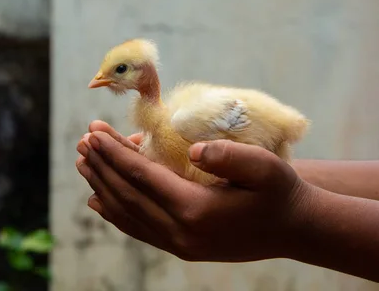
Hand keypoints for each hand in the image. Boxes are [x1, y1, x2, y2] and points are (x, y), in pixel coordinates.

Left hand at [75, 121, 315, 261]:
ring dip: (103, 186)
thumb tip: (192, 148)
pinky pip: (139, 229)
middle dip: (102, 166)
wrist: (295, 229)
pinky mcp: (183, 248)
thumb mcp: (264, 167)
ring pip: (128, 213)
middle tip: (82, 141)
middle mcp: (181, 232)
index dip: (114, 152)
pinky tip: (99, 201)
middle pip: (128, 194)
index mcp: (196, 209)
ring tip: (84, 163)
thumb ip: (228, 156)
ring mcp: (180, 244)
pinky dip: (116, 213)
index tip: (93, 131)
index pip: (141, 176)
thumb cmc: (280, 192)